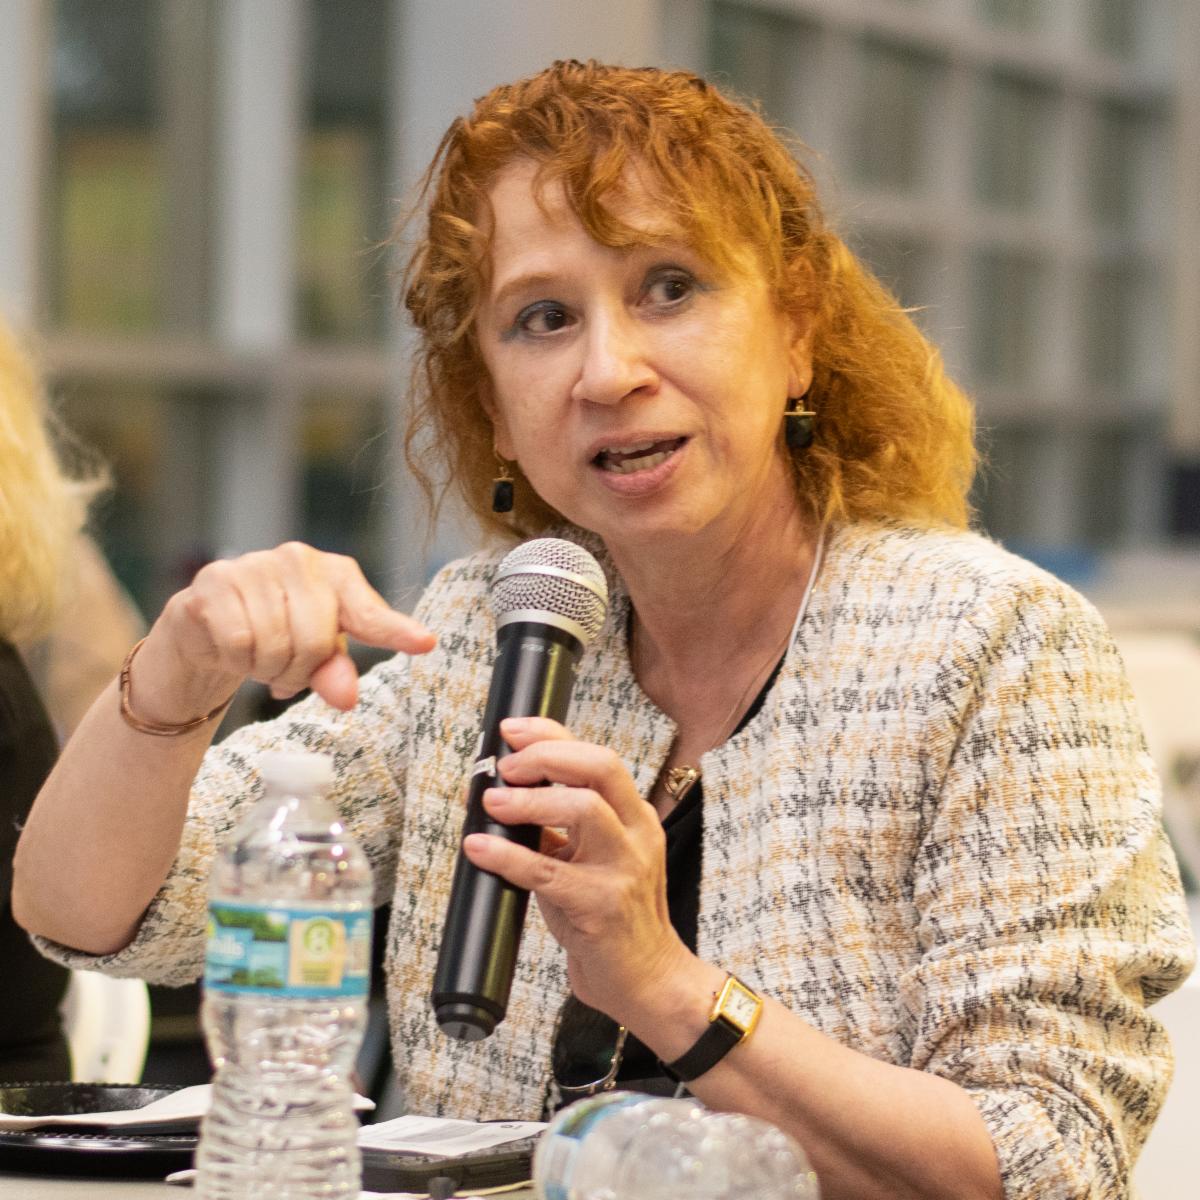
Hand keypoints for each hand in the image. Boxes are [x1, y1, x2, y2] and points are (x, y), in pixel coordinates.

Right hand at [132, 542, 435, 720]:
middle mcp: (296, 559)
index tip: (426, 644)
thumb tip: (346, 698)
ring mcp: (253, 566)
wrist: (201, 631)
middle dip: (298, 671)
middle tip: (283, 673)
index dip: (396, 631)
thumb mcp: (312, 658)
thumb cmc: (272, 637)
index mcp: (333, 573)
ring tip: (257, 658)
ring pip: (275, 645)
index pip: (367, 610)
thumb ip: (335, 672)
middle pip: (316, 641)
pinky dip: (235, 660)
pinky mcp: (213, 582)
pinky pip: (239, 642)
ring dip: (264, 669)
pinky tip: (230, 649)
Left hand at [461, 716, 691, 1021]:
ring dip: (528, 800)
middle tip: (504, 766)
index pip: (597, 756)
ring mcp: (623, 868)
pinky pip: (547, 871)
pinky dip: (506, 856)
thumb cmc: (612, 917)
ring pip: (583, 808)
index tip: (510, 730)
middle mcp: (636, 833)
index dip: (551, 735)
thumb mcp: (594, 859)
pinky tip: (479, 848)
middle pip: (599, 766)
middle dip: (545, 755)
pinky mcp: (601, 906)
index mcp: (634, 816)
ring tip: (491, 803)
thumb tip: (502, 792)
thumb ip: (561, 826)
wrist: (647, 978)